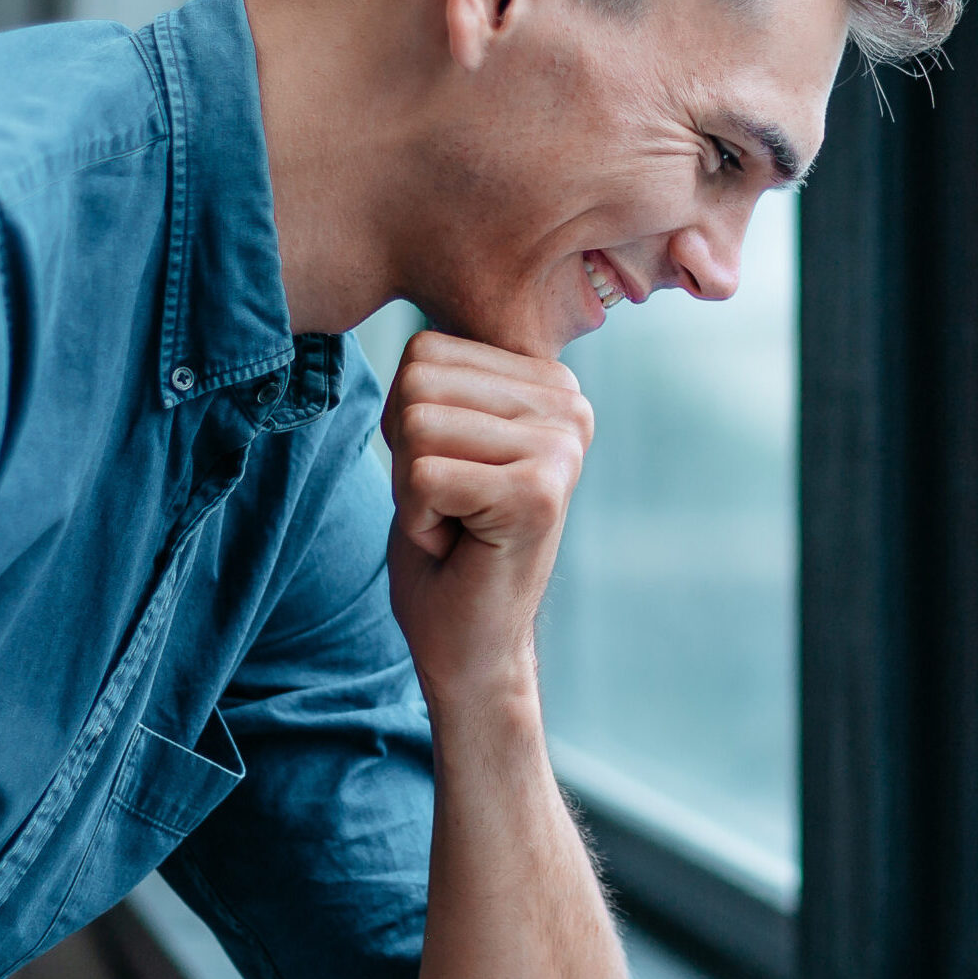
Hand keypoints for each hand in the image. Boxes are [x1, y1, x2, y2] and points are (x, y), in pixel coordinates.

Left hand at [380, 329, 592, 702]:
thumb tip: (420, 335)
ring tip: (456, 522)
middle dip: (407, 454)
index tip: (449, 476)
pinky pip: (422, 475)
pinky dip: (417, 519)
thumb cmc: (448, 545)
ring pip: (417, 426)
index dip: (409, 422)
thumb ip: (441, 380)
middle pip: (418, 383)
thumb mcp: (440, 440)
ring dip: (412, 489)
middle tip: (449, 506)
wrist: (473, 643)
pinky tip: (457, 543)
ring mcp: (560, 449)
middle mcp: (570, 406)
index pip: (426, 351)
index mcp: (550, 383)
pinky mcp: (539, 494)